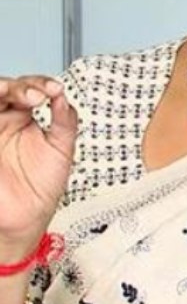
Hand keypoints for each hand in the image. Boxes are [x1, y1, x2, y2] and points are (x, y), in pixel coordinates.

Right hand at [0, 76, 76, 260]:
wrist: (25, 219)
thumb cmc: (41, 186)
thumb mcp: (61, 149)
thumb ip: (64, 121)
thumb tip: (64, 96)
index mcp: (23, 118)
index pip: (28, 90)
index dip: (40, 85)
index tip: (54, 90)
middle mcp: (3, 120)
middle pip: (4, 90)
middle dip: (20, 87)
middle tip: (35, 96)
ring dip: (1, 91)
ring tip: (17, 95)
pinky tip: (1, 103)